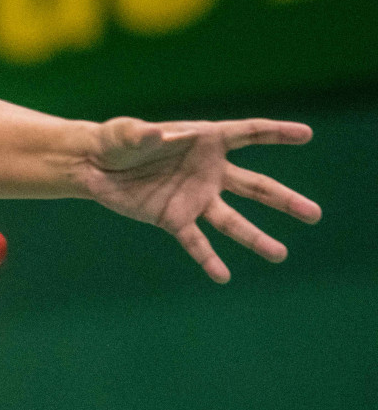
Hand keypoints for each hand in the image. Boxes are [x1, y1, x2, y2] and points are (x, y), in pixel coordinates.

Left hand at [80, 117, 321, 282]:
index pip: (249, 134)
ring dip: (255, 238)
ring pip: (232, 220)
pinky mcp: (173, 219)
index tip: (306, 135)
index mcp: (206, 140)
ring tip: (281, 255)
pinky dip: (208, 259)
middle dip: (284, 200)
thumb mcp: (126, 133)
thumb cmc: (116, 141)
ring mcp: (195, 197)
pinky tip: (223, 276)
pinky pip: (195, 242)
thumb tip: (161, 134)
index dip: (276, 133)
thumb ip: (142, 134)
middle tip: (315, 215)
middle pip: (255, 186)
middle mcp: (209, 171)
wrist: (94, 167)